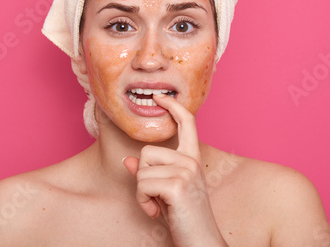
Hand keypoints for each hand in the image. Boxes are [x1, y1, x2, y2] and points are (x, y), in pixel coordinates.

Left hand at [123, 94, 227, 246]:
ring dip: (142, 193)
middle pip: (147, 151)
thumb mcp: (163, 192)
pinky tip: (156, 212)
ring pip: (142, 169)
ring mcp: (186, 171)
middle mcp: (191, 160)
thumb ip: (149, 173)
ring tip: (158, 206)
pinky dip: (143, 202)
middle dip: (143, 176)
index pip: (186, 123)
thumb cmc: (183, 218)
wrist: (200, 242)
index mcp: (191, 158)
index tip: (160, 96)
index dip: (173, 106)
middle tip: (157, 198)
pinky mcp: (177, 185)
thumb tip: (128, 161)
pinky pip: (142, 184)